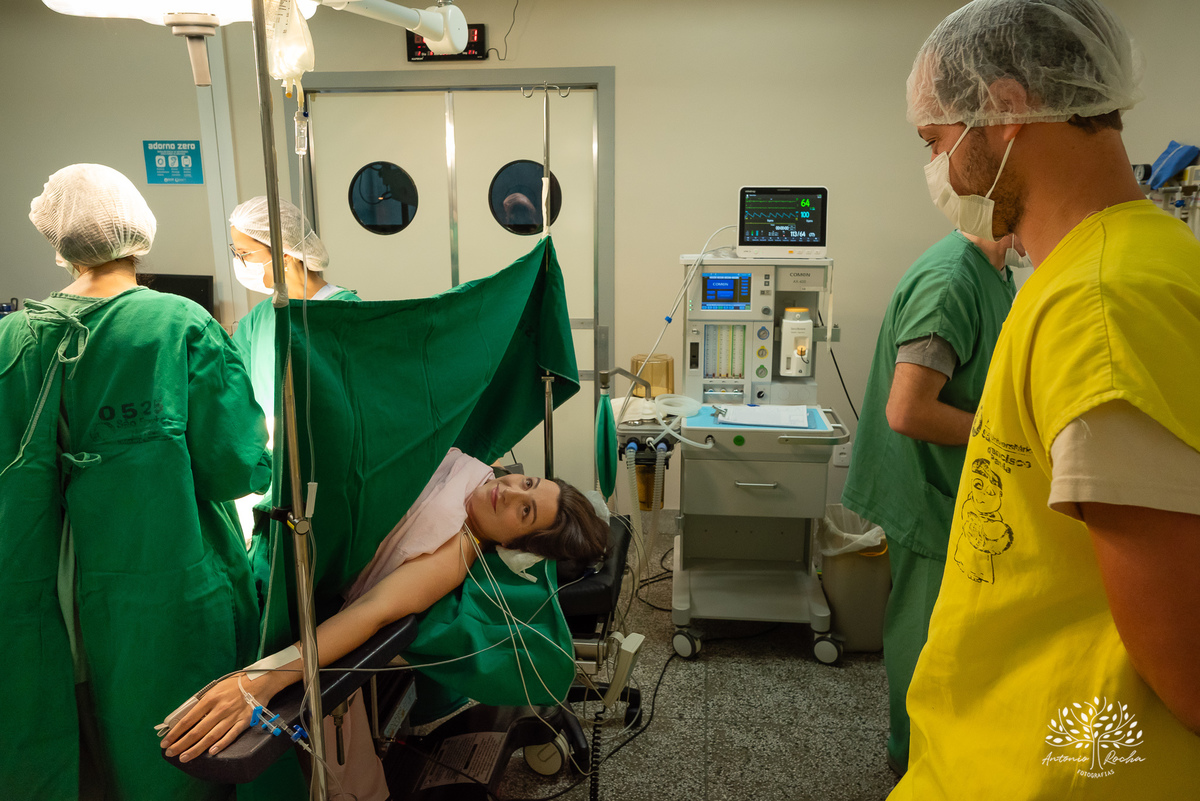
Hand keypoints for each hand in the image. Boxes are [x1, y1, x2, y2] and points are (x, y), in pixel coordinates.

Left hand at [160, 672, 277, 761]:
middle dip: (181, 744)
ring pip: (211, 736)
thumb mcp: (215, 689)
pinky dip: (221, 744)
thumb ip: (202, 703)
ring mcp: (232, 716)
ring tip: (185, 757)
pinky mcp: (243, 721)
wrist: (259, 682)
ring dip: (196, 749)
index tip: (165, 742)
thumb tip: (186, 718)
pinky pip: (231, 735)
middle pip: (197, 731)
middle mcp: (220, 709)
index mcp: (210, 699)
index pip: (188, 719)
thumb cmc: (235, 685)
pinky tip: (211, 753)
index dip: (175, 732)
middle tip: (171, 753)